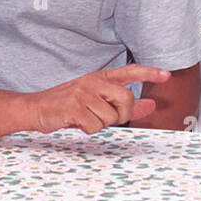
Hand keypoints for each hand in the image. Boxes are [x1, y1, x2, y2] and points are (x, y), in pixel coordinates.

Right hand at [29, 65, 169, 134]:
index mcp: (99, 78)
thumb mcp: (95, 101)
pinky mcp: (74, 106)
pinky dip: (88, 129)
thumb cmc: (66, 106)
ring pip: (110, 117)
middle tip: (105, 117)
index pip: (129, 71)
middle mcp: (93, 82)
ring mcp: (84, 93)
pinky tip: (76, 122)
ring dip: (99, 124)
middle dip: (121, 114)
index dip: (149, 73)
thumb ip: (123, 104)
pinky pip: (95, 126)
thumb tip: (151, 106)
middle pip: (126, 99)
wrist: (35, 109)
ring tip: (84, 118)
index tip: (166, 75)